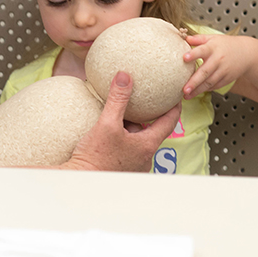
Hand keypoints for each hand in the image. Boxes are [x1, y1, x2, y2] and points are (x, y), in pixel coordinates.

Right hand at [64, 71, 179, 171]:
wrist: (81, 179)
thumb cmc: (95, 157)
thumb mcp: (107, 123)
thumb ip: (118, 99)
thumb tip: (125, 77)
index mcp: (147, 145)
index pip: (169, 122)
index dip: (174, 107)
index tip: (176, 96)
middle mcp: (144, 157)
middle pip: (151, 130)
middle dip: (147, 116)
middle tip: (144, 100)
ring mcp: (134, 164)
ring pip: (138, 139)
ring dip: (132, 127)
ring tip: (121, 114)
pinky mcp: (122, 166)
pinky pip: (127, 147)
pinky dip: (123, 136)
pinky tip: (110, 130)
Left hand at [181, 34, 257, 99]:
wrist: (247, 53)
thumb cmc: (227, 45)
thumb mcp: (213, 38)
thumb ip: (199, 39)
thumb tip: (185, 38)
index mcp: (213, 48)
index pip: (202, 50)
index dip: (193, 54)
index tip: (184, 58)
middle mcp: (218, 60)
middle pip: (205, 72)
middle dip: (194, 82)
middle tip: (184, 89)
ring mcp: (223, 71)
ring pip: (209, 82)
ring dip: (198, 90)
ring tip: (186, 96)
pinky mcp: (227, 79)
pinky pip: (215, 86)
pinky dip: (206, 90)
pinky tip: (197, 93)